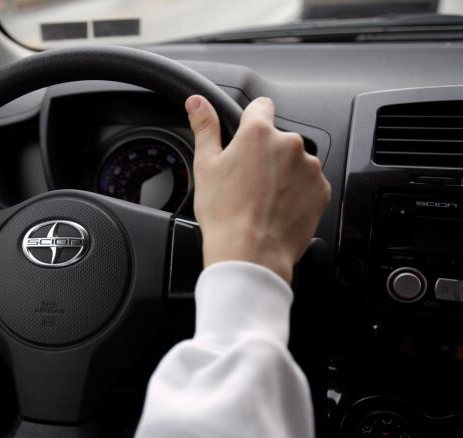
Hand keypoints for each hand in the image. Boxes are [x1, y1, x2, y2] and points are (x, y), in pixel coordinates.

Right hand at [186, 95, 330, 282]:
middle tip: (246, 180)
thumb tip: (197, 102)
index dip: (250, 120)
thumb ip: (205, 127)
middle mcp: (290, 144)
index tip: (245, 138)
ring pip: (294, 162)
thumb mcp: (205, 166)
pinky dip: (296, 192)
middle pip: (277, 138)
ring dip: (282, 173)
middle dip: (265, 154)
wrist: (251, 253)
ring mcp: (309, 167)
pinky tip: (276, 208)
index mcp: (259, 133)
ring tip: (261, 199)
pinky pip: (308, 183)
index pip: (261, 106)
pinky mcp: (321, 190)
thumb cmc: (225, 213)